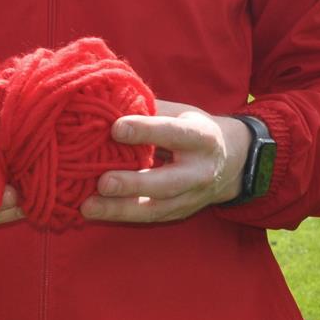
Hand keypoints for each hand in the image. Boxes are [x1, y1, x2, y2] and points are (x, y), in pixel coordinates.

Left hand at [80, 100, 247, 224]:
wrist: (231, 163)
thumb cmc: (194, 130)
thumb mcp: (181, 114)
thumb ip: (151, 110)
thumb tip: (109, 101)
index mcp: (201, 138)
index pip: (173, 134)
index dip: (146, 130)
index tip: (116, 128)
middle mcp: (199, 171)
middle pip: (166, 182)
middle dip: (133, 184)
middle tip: (103, 182)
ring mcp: (191, 197)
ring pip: (155, 208)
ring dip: (119, 209)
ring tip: (88, 207)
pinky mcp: (179, 213)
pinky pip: (149, 217)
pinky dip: (121, 215)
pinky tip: (96, 212)